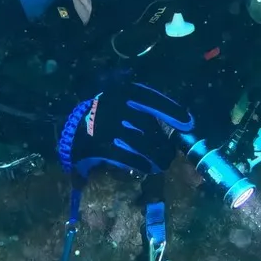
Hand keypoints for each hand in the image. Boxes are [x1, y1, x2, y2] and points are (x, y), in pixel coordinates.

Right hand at [59, 84, 194, 176]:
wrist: (72, 129)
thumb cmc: (104, 115)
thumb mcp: (121, 103)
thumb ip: (144, 108)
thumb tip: (181, 122)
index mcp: (122, 92)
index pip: (153, 99)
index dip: (172, 111)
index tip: (188, 124)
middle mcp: (115, 105)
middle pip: (149, 126)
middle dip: (163, 143)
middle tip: (169, 155)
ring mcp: (106, 125)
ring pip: (141, 142)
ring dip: (155, 156)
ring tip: (161, 164)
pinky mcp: (99, 144)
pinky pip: (126, 156)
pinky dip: (139, 163)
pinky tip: (146, 168)